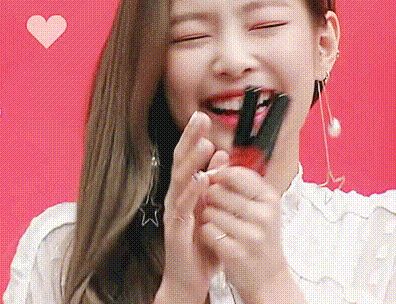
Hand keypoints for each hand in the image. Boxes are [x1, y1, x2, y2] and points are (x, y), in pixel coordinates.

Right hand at [159, 111, 227, 303]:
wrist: (189, 278)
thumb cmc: (201, 243)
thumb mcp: (212, 207)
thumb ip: (215, 182)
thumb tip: (222, 156)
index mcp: (186, 190)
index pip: (188, 158)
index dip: (194, 137)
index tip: (203, 116)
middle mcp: (176, 196)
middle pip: (181, 162)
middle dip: (190, 139)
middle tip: (200, 118)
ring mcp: (174, 212)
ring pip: (180, 180)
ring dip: (193, 161)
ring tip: (204, 143)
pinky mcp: (176, 229)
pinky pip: (183, 208)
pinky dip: (192, 192)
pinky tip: (201, 179)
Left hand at [198, 165, 290, 303]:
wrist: (268, 277)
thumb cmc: (261, 239)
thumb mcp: (262, 208)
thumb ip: (243, 184)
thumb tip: (220, 159)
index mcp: (269, 199)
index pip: (237, 174)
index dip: (219, 174)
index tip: (214, 178)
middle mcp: (263, 215)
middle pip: (219, 191)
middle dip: (211, 197)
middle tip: (219, 207)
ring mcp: (250, 235)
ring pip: (210, 211)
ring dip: (208, 217)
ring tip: (220, 224)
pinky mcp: (236, 253)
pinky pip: (207, 231)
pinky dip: (206, 233)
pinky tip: (216, 238)